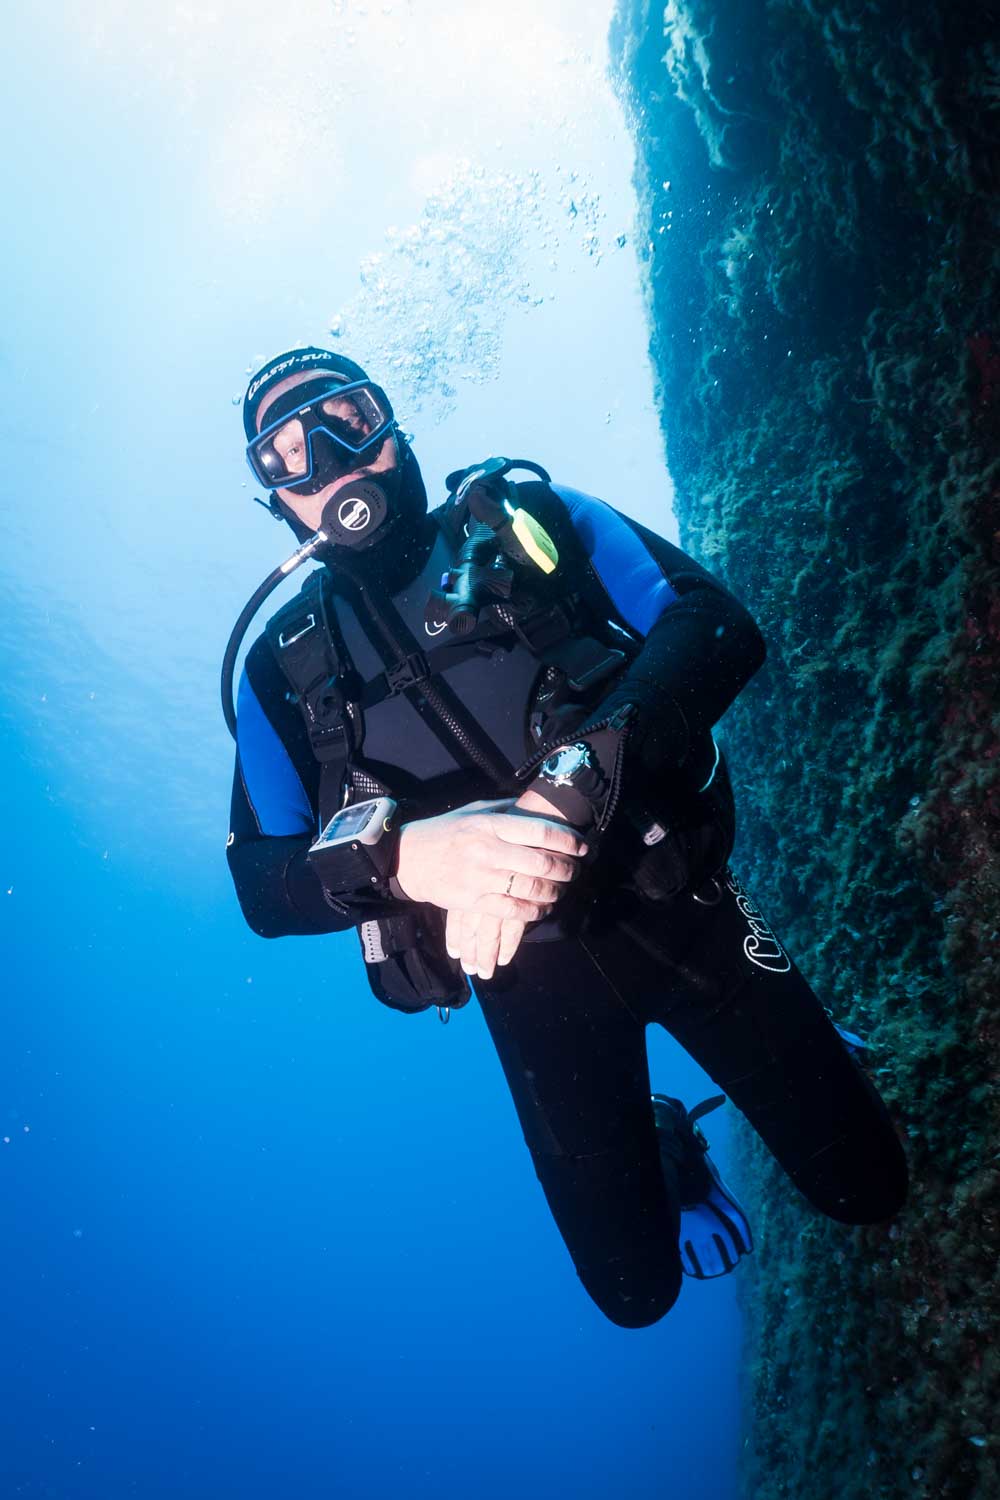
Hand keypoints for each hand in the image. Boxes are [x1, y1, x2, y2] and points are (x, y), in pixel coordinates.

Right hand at [394, 797, 587, 919]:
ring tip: (561, 890)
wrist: (407, 858)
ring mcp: (480, 877)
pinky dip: (534, 910)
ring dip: (554, 892)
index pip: (539, 831)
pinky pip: (513, 910)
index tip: (581, 847)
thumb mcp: (473, 811)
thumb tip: (535, 806)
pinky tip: (541, 907)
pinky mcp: (473, 901)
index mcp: (489, 824)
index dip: (566, 840)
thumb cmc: (444, 832)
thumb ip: (504, 810)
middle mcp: (487, 850)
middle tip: (575, 871)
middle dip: (565, 869)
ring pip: (530, 888)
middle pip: (540, 862)